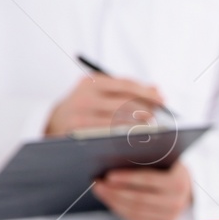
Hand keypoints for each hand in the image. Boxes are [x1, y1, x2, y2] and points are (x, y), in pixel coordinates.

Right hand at [46, 74, 163, 135]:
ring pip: (118, 119)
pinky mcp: (78, 129)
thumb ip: (127, 89)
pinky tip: (135, 137)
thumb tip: (157, 90)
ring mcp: (81, 113)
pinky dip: (125, 134)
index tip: (162, 99)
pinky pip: (108, 132)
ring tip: (151, 127)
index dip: (146, 92)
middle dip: (145, 109)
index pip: (126, 84)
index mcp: (92, 82)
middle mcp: (85, 95)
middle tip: (157, 116)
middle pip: (124, 102)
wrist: (55, 122)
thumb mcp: (102, 92)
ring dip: (138, 123)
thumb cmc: (87, 106)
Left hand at [93, 160, 192, 219]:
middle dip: (114, 191)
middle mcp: (177, 202)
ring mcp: (171, 216)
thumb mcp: (166, 160)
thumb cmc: (170, 170)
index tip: (108, 175)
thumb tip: (119, 155)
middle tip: (97, 184)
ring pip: (135, 211)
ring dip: (113, 202)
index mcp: (178, 182)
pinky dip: (120, 210)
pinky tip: (110, 201)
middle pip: (138, 199)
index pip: (148, 180)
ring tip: (100, 191)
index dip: (126, 178)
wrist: (188, 189)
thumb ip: (149, 158)